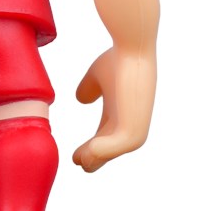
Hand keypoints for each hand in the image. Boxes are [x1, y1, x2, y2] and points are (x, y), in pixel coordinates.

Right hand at [72, 46, 155, 172]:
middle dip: (93, 157)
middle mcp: (131, 125)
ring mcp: (135, 128)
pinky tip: (83, 158)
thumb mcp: (97, 76)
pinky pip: (114, 148)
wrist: (132, 48)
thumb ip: (89, 88)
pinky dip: (98, 154)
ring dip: (94, 158)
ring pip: (110, 152)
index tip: (76, 156)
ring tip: (78, 161)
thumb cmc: (118, 58)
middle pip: (108, 149)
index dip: (91, 148)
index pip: (106, 138)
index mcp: (123, 115)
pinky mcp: (134, 129)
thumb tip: (82, 99)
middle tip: (77, 162)